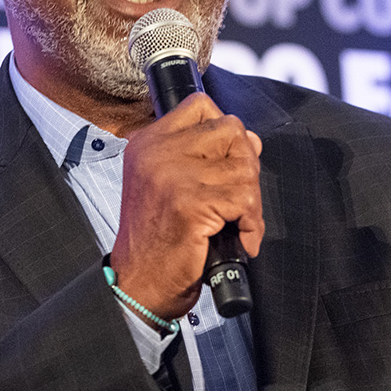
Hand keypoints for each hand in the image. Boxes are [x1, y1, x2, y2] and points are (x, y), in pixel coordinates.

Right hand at [110, 93, 263, 322]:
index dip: (225, 131)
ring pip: (245, 167)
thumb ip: (201, 156)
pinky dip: (252, 223)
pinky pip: (245, 199)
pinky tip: (241, 238)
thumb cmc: (157, 239)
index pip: (200, 106)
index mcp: (148, 142)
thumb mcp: (167, 184)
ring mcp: (173, 176)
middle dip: (246, 164)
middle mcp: (157, 152)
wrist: (138, 284)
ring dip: (251, 200)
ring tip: (238, 222)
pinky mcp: (191, 203)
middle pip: (231, 129)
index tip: (228, 160)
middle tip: (239, 198)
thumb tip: (250, 139)